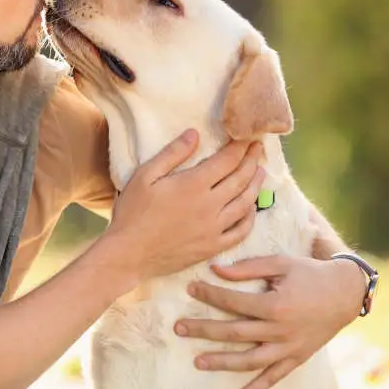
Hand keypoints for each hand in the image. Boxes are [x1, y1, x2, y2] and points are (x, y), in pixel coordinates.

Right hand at [104, 131, 265, 283]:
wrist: (128, 254)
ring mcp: (214, 228)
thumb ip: (172, 154)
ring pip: (245, 203)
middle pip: (241, 178)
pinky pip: (240, 231)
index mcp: (194, 184)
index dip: (240, 146)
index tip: (247, 136)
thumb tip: (195, 134)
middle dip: (252, 160)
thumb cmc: (132, 212)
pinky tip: (251, 209)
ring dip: (255, 185)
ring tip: (260, 171)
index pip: (227, 160)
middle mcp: (210, 205)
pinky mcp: (212, 247)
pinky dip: (250, 218)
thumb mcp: (145, 175)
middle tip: (258, 147)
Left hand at [177, 255, 365, 388]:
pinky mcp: (296, 358)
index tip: (190, 289)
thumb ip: (248, 268)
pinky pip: (273, 378)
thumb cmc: (309, 274)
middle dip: (204, 330)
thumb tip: (215, 269)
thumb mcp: (281, 263)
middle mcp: (280, 330)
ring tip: (198, 362)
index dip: (209, 295)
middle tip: (179, 328)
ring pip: (250, 360)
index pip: (233, 302)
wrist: (345, 293)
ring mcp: (288, 348)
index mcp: (275, 305)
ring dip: (222, 362)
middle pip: (235, 333)